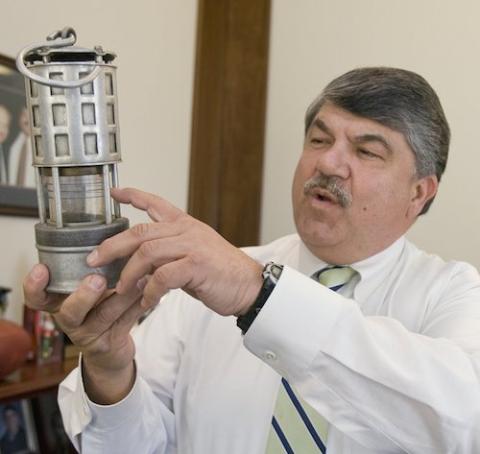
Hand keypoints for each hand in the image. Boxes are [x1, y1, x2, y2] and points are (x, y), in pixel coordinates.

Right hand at [23, 264, 146, 402]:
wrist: (112, 350)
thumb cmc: (102, 309)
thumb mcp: (92, 289)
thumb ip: (97, 268)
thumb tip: (116, 236)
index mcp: (60, 302)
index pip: (38, 297)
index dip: (34, 286)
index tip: (41, 268)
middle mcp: (70, 319)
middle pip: (69, 311)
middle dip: (84, 295)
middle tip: (97, 279)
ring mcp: (89, 334)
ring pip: (104, 315)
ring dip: (123, 296)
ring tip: (140, 280)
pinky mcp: (109, 343)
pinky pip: (125, 323)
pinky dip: (139, 306)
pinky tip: (151, 294)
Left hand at [87, 187, 262, 316]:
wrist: (250, 285)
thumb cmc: (221, 273)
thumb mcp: (192, 256)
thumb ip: (167, 256)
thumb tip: (140, 269)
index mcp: (185, 225)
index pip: (156, 203)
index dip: (134, 195)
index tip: (115, 192)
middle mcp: (186, 230)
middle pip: (140, 231)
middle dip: (113, 245)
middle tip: (94, 259)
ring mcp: (192, 245)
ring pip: (147, 253)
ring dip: (129, 273)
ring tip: (121, 288)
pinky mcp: (197, 264)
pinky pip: (163, 276)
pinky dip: (150, 291)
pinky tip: (148, 300)